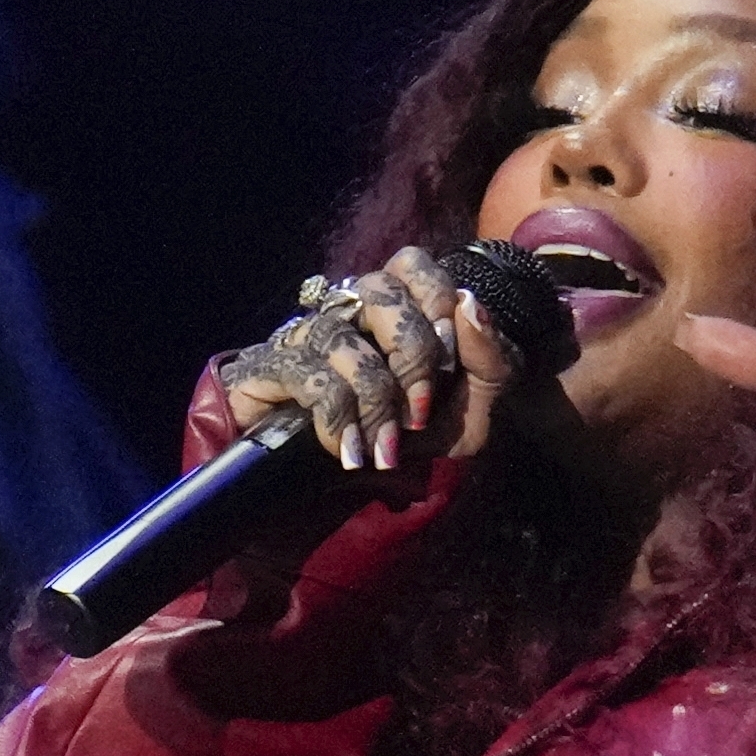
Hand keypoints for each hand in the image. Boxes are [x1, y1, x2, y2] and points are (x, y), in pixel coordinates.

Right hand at [211, 248, 522, 473]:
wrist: (331, 491)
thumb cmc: (405, 441)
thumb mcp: (467, 415)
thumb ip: (487, 361)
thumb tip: (470, 305)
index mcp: (393, 309)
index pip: (411, 264)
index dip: (434, 300)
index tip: (450, 362)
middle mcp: (346, 310)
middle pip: (380, 291)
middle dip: (412, 355)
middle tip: (420, 413)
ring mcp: (304, 335)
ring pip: (343, 339)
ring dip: (375, 401)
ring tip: (386, 449)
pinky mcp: (269, 368)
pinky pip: (309, 379)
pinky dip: (338, 421)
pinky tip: (350, 452)